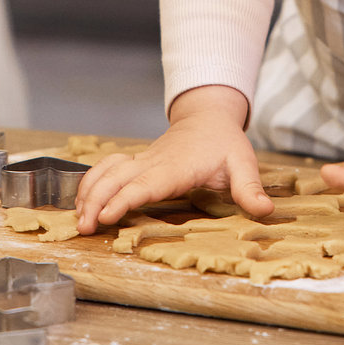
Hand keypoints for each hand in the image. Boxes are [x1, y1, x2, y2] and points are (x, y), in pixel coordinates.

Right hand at [75, 85, 273, 233]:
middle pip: (117, 178)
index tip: (106, 214)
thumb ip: (250, 188)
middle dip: (97, 200)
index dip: (124, 199)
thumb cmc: (224, 142)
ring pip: (106, 171)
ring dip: (88, 192)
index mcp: (176, 167)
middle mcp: (153, 162)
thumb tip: (265, 211)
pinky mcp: (135, 162)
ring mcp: (141, 161)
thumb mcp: (243, 163)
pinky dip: (89, 183)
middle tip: (83, 228)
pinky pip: (106, 168)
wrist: (208, 116)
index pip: (146, 183)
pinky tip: (80, 202)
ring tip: (77, 221)